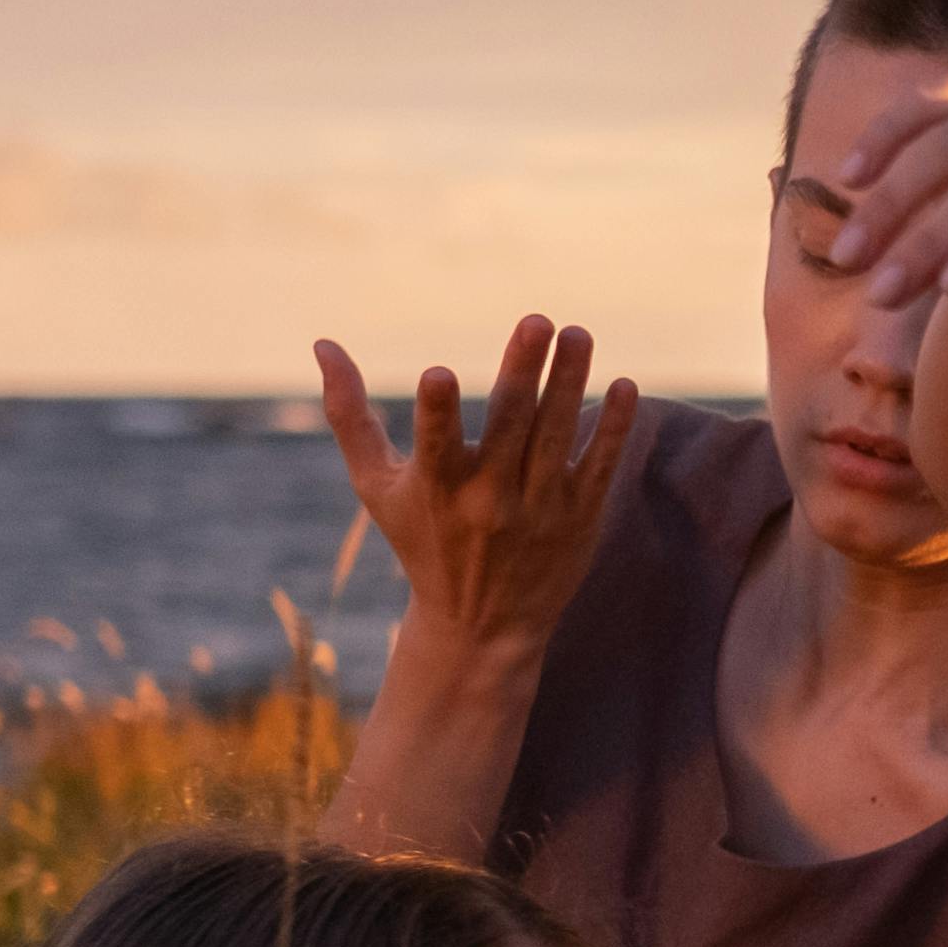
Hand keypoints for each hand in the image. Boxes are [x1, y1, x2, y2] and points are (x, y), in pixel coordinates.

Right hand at [317, 313, 639, 659]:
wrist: (481, 626)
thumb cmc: (420, 541)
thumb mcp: (376, 485)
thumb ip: (349, 415)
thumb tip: (322, 343)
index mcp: (437, 487)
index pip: (436, 444)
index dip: (437, 412)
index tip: (437, 374)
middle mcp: (489, 499)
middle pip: (511, 425)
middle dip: (524, 370)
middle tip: (539, 320)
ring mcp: (539, 508)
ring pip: (558, 436)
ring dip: (570, 382)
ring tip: (578, 334)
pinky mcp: (579, 518)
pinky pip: (600, 467)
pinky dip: (613, 429)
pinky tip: (625, 386)